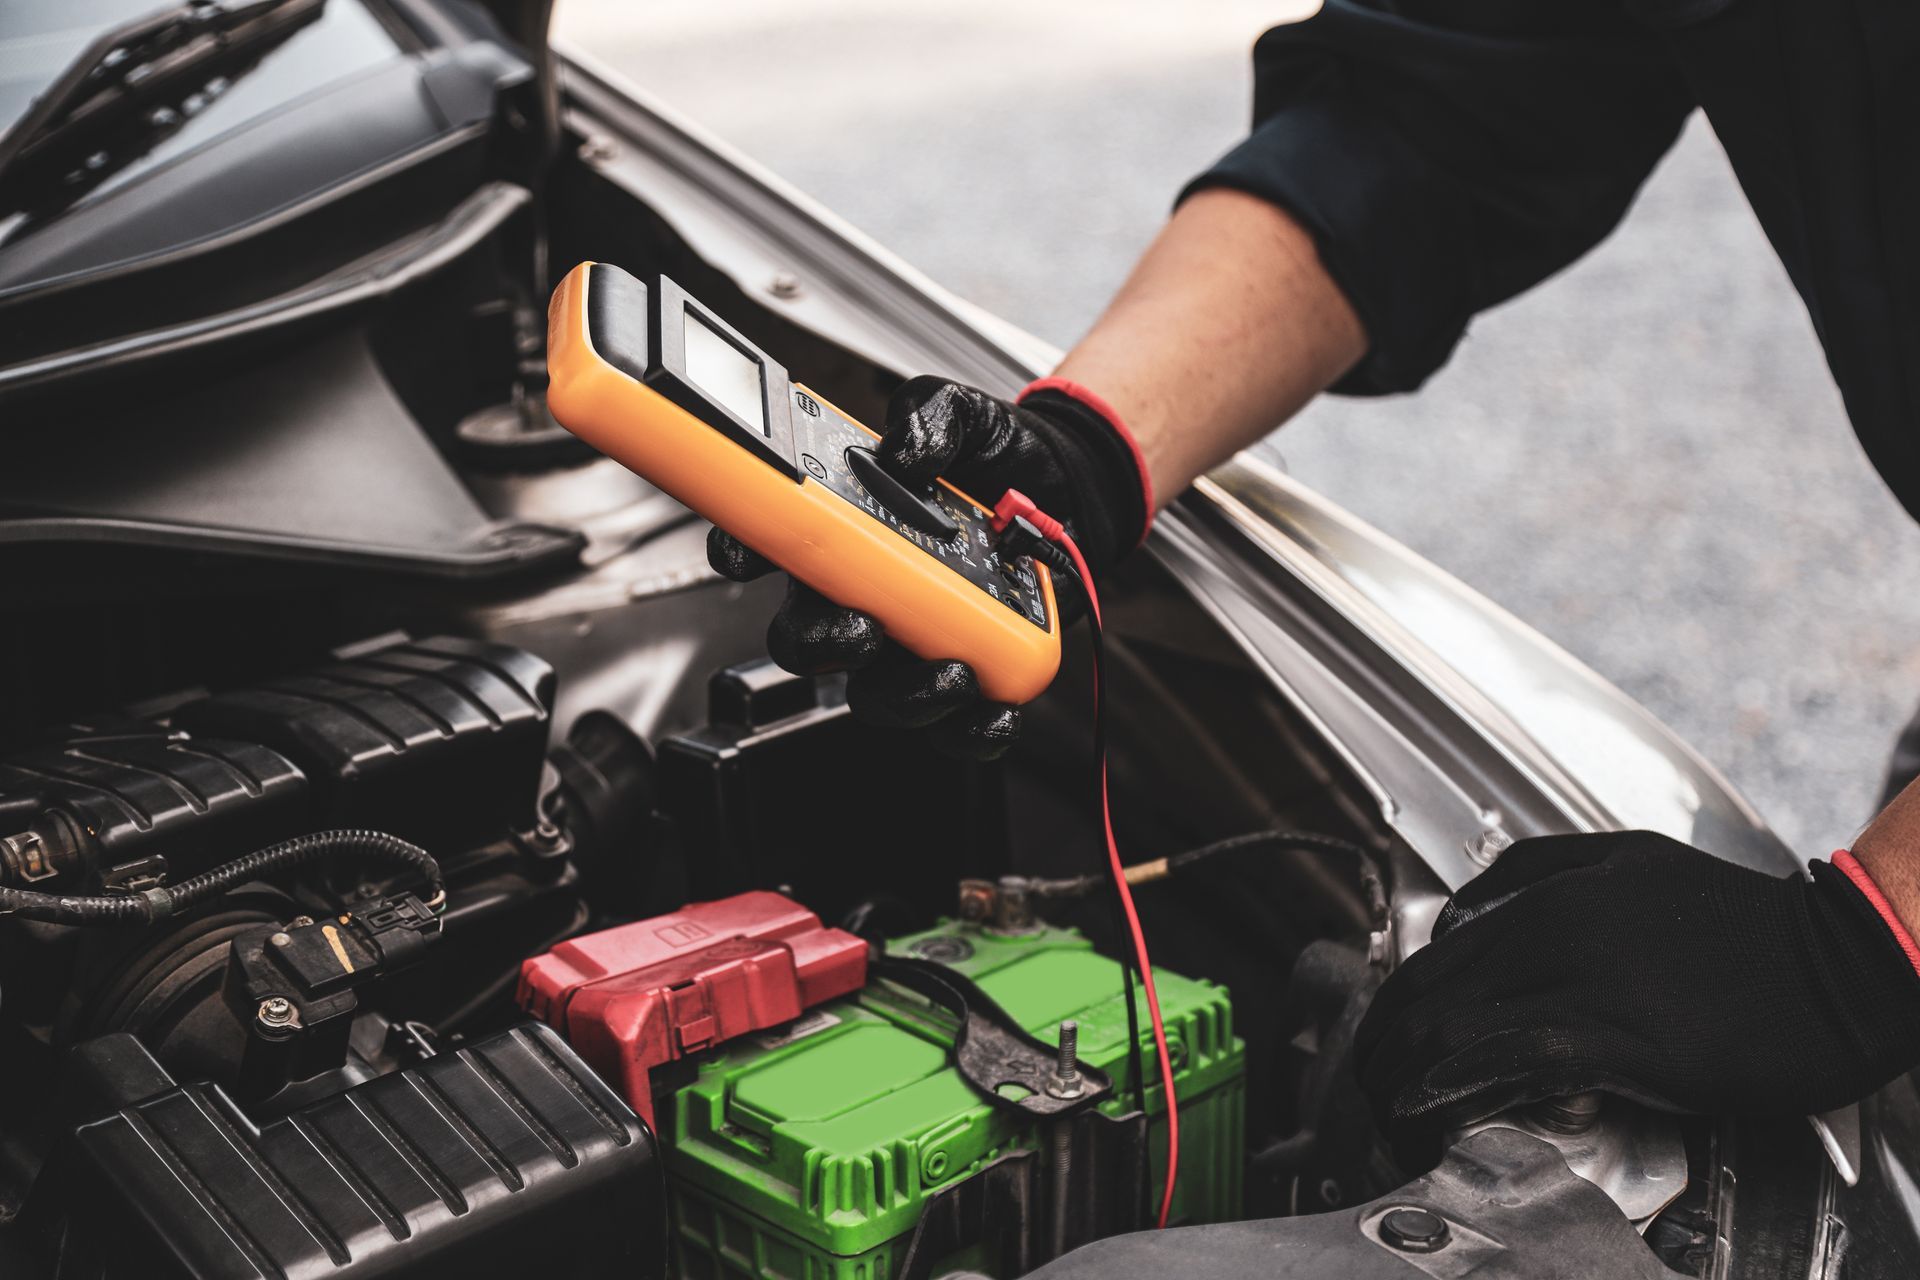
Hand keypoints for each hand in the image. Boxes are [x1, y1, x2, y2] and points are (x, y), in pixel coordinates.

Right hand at [708, 375, 1150, 759]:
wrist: (1072, 487)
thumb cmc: (997, 456)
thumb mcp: (962, 413)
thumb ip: (928, 415)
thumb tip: (909, 452)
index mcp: (843, 533)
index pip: (769, 547)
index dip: (740, 555)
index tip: (746, 560)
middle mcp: (865, 594)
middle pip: (807, 640)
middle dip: (823, 646)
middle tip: (863, 629)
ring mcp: (912, 639)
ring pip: (876, 694)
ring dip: (905, 697)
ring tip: (951, 671)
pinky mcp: (968, 670)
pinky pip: (955, 724)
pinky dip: (972, 729)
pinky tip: (994, 707)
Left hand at [1353, 830, 1919, 1166]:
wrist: (1842, 961)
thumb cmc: (1743, 921)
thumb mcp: (1632, 859)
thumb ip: (1539, 868)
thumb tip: (1463, 904)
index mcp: (1551, 893)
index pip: (1434, 955)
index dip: (1391, 1011)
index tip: (1381, 1051)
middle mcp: (1554, 928)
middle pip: (1428, 992)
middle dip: (1381, 1051)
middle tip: (1370, 1094)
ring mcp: (1587, 980)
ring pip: (1456, 1026)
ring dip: (1406, 1079)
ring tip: (1393, 1120)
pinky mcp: (1626, 1034)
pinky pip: (1514, 1060)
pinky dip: (1458, 1086)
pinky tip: (1435, 1109)